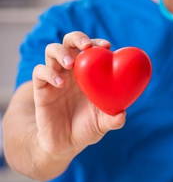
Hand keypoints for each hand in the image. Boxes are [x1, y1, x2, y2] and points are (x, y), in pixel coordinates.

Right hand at [32, 31, 125, 158]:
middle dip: (78, 38)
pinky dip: (49, 73)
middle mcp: (72, 72)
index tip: (107, 46)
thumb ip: (113, 120)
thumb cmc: (87, 129)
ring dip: (61, 52)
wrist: (65, 144)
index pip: (92, 50)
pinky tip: (60, 84)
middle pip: (70, 42)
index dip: (97, 43)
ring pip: (52, 51)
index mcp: (89, 74)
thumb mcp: (103, 125)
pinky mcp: (41, 88)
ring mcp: (55, 77)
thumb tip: (123, 114)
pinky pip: (40, 72)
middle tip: (86, 46)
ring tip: (70, 64)